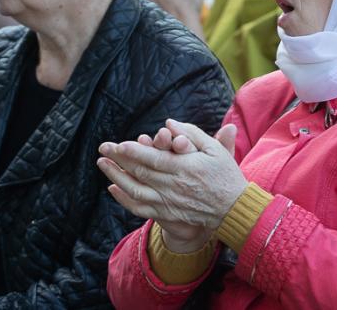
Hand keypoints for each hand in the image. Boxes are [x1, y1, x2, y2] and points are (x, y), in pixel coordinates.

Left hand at [97, 120, 247, 239]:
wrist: (233, 208)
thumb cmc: (225, 175)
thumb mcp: (215, 149)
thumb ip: (192, 134)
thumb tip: (169, 123)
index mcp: (186, 167)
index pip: (154, 158)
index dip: (134, 152)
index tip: (118, 144)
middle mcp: (174, 185)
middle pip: (140, 172)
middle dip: (119, 159)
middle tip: (103, 148)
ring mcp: (168, 201)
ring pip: (135, 190)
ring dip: (116, 176)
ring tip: (103, 164)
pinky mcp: (166, 213)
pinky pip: (139, 207)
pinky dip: (124, 199)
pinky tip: (113, 187)